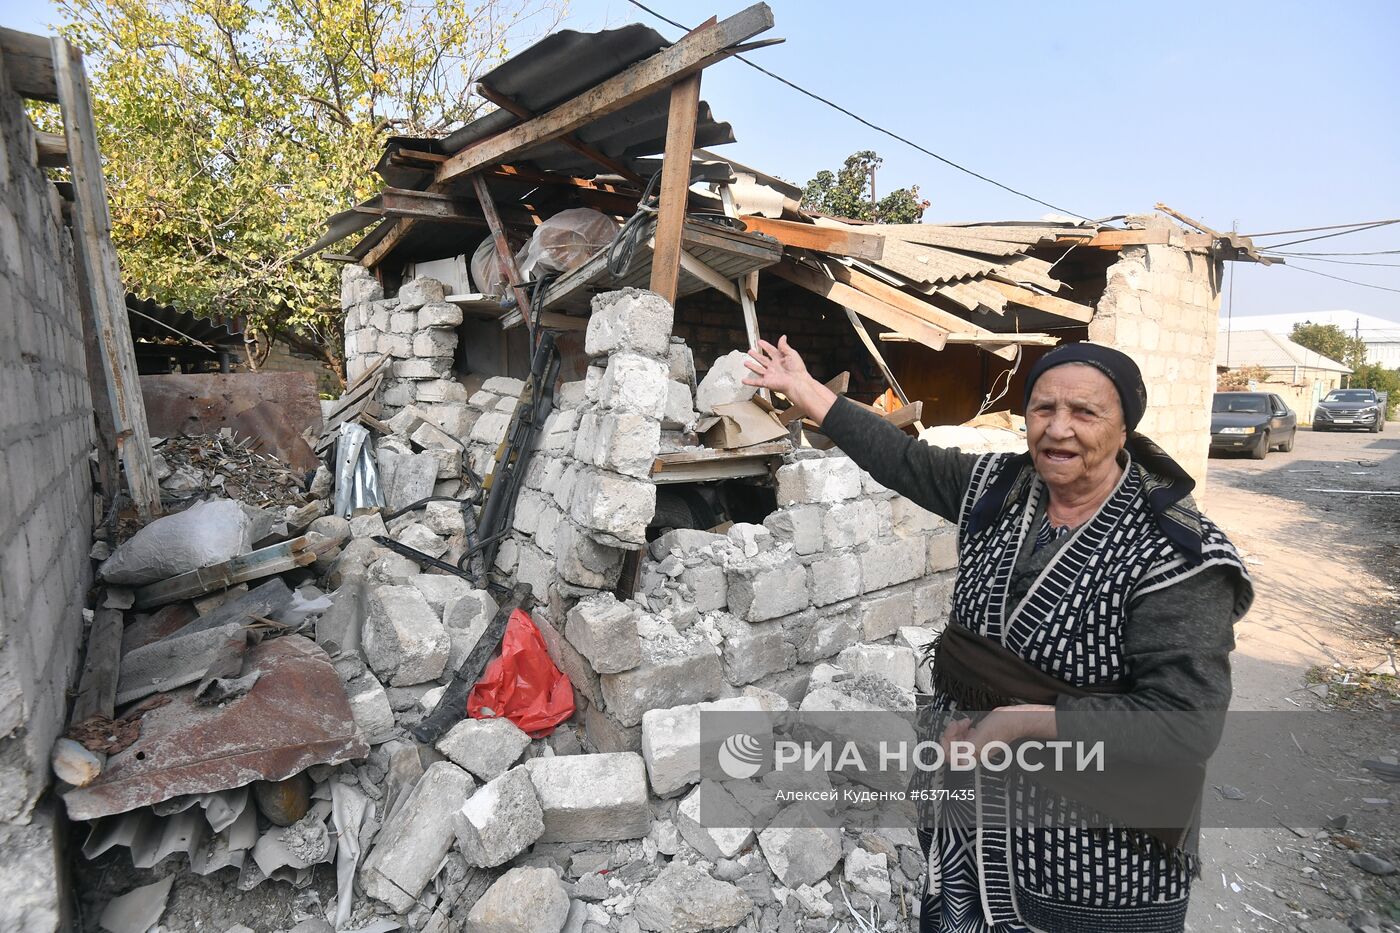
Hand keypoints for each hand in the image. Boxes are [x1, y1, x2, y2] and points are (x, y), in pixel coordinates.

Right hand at [742, 336, 809, 397]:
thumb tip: (783, 337)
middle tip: (750, 352)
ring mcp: (770, 374)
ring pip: (758, 369)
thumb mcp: (791, 353)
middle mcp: (775, 367)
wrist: (797, 382)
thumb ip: (784, 346)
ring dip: (752, 366)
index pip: (771, 350)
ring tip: (746, 363)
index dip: (765, 346)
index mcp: (781, 359)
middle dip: (756, 355)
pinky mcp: (767, 382)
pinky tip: (744, 380)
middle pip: (763, 359)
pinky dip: (749, 381)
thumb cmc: (797, 369)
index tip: (760, 342)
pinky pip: (756, 382)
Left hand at [939, 706, 1057, 763]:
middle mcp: (975, 751)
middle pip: (953, 749)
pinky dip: (962, 728)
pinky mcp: (978, 737)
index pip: (953, 759)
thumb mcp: (982, 736)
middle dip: (951, 735)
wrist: (1016, 719)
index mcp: (976, 755)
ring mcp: (977, 744)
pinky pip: (964, 735)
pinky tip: (967, 723)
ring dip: (956, 730)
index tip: (945, 737)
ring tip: (962, 722)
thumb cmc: (1004, 726)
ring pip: (958, 741)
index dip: (946, 748)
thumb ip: (967, 748)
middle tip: (955, 725)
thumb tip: (955, 758)